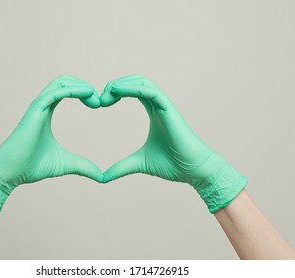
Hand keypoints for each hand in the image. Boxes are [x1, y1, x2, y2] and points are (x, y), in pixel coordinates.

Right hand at [0, 75, 102, 219]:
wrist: (9, 174)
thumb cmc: (31, 167)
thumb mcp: (65, 164)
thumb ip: (83, 166)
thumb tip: (102, 177)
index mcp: (47, 113)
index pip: (66, 90)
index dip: (84, 92)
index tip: (98, 105)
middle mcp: (42, 106)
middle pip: (64, 81)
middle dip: (84, 85)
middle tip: (99, 101)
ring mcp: (37, 107)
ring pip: (59, 82)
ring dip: (80, 85)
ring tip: (94, 98)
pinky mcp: (34, 112)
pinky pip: (54, 93)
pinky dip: (72, 90)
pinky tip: (87, 95)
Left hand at [100, 75, 246, 212]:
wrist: (194, 172)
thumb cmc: (172, 165)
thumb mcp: (139, 163)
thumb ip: (121, 167)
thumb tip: (103, 178)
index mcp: (154, 111)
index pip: (133, 90)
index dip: (115, 91)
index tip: (100, 103)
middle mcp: (159, 105)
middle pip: (136, 81)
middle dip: (115, 85)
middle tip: (100, 99)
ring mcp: (166, 106)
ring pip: (143, 82)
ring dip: (122, 84)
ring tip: (106, 95)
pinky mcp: (171, 111)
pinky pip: (151, 92)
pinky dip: (133, 88)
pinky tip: (117, 92)